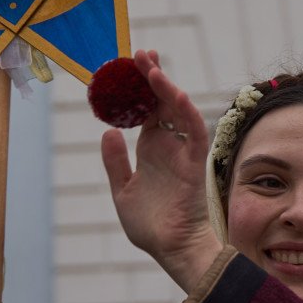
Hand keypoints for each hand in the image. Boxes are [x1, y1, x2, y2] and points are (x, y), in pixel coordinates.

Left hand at [99, 50, 218, 291]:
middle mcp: (167, 146)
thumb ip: (115, 162)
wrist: (171, 248)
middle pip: (161, 103)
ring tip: (152, 66)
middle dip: (152, 77)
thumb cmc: (150, 225)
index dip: (138, 89)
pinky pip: (193, 133)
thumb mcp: (122, 190)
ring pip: (177, 112)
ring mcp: (182, 152)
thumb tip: (107, 131)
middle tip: (142, 53)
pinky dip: (186, 113)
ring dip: (166, 88)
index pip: (145, 110)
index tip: (129, 66)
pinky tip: (174, 95)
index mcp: (151, 149)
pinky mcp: (194, 163)